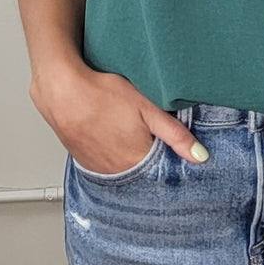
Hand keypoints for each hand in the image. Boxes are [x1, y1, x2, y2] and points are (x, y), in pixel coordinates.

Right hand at [31, 63, 207, 173]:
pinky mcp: (86, 162)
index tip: (176, 148)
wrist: (62, 92)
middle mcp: (119, 172)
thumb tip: (200, 156)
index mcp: (138, 161)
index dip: (172, 158)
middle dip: (154, 158)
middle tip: (153, 137)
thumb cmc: (103, 95)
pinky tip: (116, 137)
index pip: (164, 171)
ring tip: (132, 134)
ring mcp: (100, 169)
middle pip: (145, 171)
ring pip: (126, 169)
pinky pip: (108, 165)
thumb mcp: (147, 108)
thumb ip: (175, 134)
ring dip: (133, 158)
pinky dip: (116, 156)